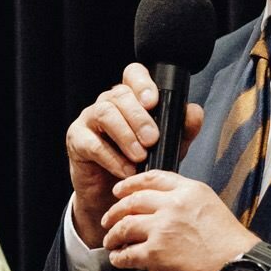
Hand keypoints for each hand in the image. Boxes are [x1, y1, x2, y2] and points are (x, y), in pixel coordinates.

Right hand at [65, 63, 204, 246]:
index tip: (154, 102)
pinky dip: (112, 158)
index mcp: (131, 98)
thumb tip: (194, 112)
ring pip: (104, 112)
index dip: (142, 83)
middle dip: (139, 117)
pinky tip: (126, 170)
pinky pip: (92, 143)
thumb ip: (182, 129)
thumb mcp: (167, 147)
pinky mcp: (76, 140)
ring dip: (125, 135)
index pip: (133, 74)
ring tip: (140, 156)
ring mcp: (89, 119)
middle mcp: (108, 103)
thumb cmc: (140, 164)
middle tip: (152, 140)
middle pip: (120, 94)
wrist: (114, 196)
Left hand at [100, 170, 255, 270]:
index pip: (153, 179)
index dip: (131, 184)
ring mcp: (161, 228)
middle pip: (132, 201)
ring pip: (124, 226)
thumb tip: (162, 215)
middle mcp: (173, 205)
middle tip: (109, 218)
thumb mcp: (212, 210)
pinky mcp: (155, 253)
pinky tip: (119, 259)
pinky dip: (119, 257)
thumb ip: (186, 206)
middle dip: (116, 210)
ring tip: (111, 241)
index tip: (121, 189)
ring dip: (113, 235)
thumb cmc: (232, 247)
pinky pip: (127, 253)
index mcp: (189, 191)